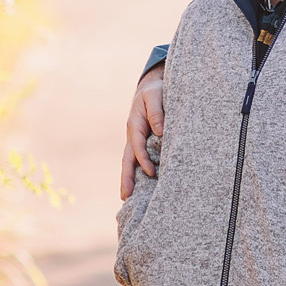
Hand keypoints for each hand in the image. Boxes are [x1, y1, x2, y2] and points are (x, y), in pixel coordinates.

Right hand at [120, 66, 165, 199]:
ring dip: (128, 179)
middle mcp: (132, 135)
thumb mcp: (155, 95)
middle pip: (128, 159)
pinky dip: (135, 173)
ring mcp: (135, 140)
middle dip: (126, 178)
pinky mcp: (141, 143)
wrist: (151, 88)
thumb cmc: (155, 91)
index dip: (143, 160)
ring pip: (130, 162)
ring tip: (126, 198)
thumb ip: (156, 111)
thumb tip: (159, 131)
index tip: (150, 172)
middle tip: (125, 197)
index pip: (137, 146)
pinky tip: (138, 187)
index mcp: (134, 124)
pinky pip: (137, 160)